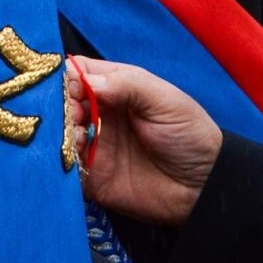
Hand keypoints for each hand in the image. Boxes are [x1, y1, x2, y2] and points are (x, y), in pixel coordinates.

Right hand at [66, 55, 221, 226]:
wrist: (204, 188)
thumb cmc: (189, 135)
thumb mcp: (165, 100)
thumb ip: (127, 84)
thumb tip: (86, 82)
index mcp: (115, 88)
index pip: (77, 73)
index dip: (66, 77)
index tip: (69, 88)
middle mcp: (98, 114)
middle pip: (61, 102)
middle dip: (59, 106)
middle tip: (73, 117)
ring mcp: (92, 145)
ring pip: (58, 133)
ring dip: (59, 133)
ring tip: (77, 138)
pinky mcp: (90, 177)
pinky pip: (64, 166)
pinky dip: (60, 160)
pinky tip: (74, 157)